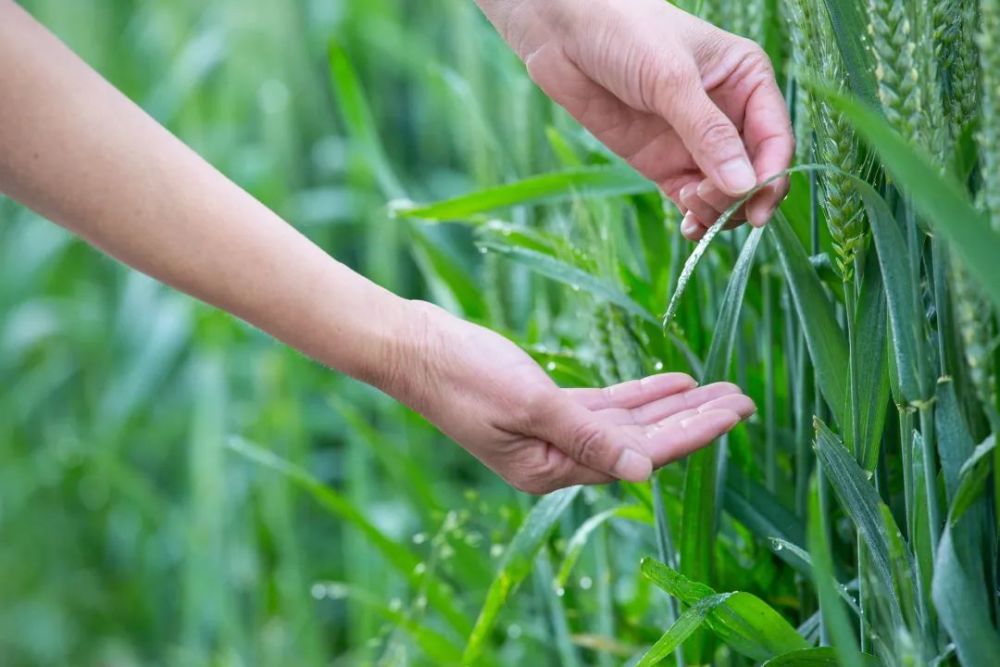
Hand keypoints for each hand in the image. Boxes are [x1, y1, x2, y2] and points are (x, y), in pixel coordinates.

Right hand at [385, 302, 754, 493]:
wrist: (413, 346)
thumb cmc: (461, 375)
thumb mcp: (527, 404)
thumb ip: (587, 436)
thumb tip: (645, 471)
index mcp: (550, 470)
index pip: (637, 455)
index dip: (690, 433)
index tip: (735, 413)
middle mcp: (557, 459)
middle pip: (641, 442)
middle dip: (694, 420)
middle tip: (746, 400)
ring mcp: (552, 433)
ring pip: (628, 423)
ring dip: (673, 405)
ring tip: (722, 389)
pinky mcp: (547, 406)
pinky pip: (605, 405)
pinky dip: (639, 394)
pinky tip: (673, 381)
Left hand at [478, 0, 793, 240]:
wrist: (563, 31)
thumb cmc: (625, 31)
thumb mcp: (670, 79)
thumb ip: (707, 133)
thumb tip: (743, 186)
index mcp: (746, 81)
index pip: (774, 139)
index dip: (771, 177)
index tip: (757, 207)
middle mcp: (727, 114)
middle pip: (752, 172)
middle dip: (738, 196)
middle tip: (707, 202)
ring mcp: (693, 141)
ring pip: (724, 191)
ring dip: (716, 210)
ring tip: (692, 208)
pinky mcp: (662, 161)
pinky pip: (690, 198)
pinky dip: (694, 216)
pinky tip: (688, 225)